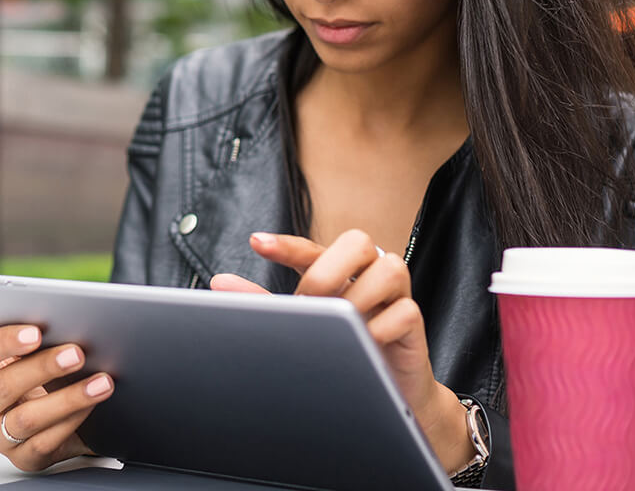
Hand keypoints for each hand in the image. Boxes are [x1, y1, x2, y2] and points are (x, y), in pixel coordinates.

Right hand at [0, 324, 114, 470]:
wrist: (42, 417)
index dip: (6, 342)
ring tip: (100, 382)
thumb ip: (32, 343)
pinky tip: (91, 405)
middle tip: (77, 354)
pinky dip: (71, 421)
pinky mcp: (22, 459)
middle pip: (5, 387)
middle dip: (44, 368)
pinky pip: (45, 442)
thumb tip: (64, 325)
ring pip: (27, 419)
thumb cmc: (31, 377)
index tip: (36, 332)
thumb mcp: (24, 357)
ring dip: (68, 398)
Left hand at [212, 229, 472, 470]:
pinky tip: (365, 342)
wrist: (386, 392)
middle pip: (358, 241)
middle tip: (309, 301)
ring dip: (358, 297)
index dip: (285, 245)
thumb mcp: (304, 325)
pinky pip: (405, 311)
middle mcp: (369, 273)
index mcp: (339, 270)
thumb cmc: (343, 349)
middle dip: (329, 270)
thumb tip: (219, 283)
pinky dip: (382, 326)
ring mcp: (396, 295)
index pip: (311, 249)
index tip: (256, 243)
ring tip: (342, 323)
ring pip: (390, 268)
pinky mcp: (414, 321)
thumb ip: (264, 304)